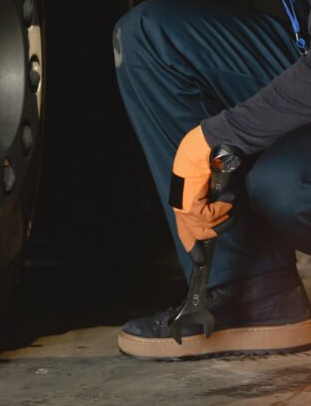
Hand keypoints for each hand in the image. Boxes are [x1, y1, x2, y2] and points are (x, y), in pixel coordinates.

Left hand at [171, 126, 235, 255]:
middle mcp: (180, 203)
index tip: (198, 261)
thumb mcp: (214, 186)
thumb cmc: (213, 161)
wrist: (207, 144)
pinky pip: (208, 218)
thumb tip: (223, 216)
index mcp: (184, 198)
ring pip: (205, 228)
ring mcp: (182, 205)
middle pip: (198, 233)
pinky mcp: (188, 204)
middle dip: (217, 227)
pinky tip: (223, 195)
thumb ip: (214, 202)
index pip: (184, 229)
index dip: (191, 244)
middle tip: (226, 211)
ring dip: (221, 215)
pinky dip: (221, 208)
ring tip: (225, 198)